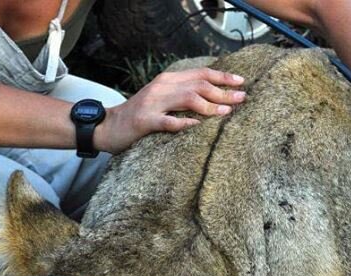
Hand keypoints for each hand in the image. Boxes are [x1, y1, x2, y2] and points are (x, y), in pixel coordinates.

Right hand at [93, 68, 245, 153]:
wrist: (109, 127)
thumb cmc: (140, 116)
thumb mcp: (163, 99)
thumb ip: (183, 95)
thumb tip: (215, 97)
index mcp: (168, 80)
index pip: (201, 74)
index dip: (222, 77)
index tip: (241, 83)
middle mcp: (162, 87)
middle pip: (198, 85)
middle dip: (223, 92)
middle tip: (242, 99)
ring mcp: (153, 103)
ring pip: (187, 99)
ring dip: (210, 106)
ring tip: (226, 112)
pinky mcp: (145, 121)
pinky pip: (169, 121)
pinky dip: (185, 123)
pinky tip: (198, 126)